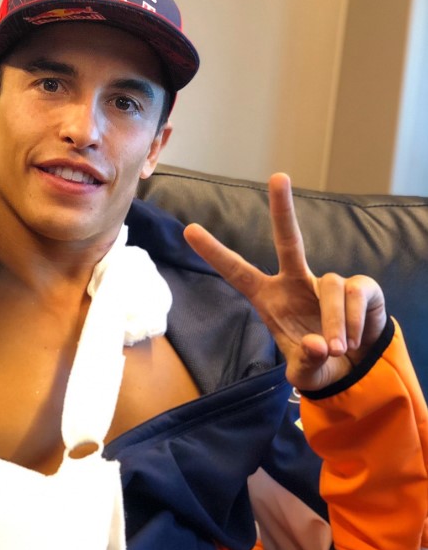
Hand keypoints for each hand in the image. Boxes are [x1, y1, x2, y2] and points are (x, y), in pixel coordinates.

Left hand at [183, 173, 386, 390]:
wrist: (357, 370)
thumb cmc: (319, 363)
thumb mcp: (305, 373)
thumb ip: (306, 363)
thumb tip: (319, 344)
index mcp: (269, 298)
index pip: (237, 272)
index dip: (215, 253)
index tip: (189, 230)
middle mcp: (296, 283)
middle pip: (289, 240)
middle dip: (284, 208)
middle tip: (278, 176)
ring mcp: (327, 283)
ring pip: (331, 287)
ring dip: (335, 322)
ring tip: (339, 349)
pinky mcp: (360, 287)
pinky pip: (355, 294)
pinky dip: (353, 322)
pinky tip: (354, 341)